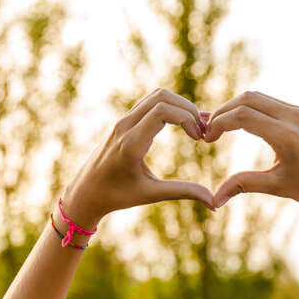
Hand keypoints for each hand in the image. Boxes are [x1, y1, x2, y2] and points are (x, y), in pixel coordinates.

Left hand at [59, 88, 215, 226]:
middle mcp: (125, 126)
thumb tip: (213, 201)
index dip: (187, 118)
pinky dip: (168, 108)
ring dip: (179, 106)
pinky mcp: (123, 122)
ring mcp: (122, 121)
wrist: (85, 193)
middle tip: (202, 130)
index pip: (163, 111)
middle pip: (162, 97)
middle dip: (187, 109)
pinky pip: (149, 104)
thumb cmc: (116, 196)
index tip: (199, 137)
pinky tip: (182, 125)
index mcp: (131, 143)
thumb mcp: (150, 195)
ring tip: (195, 127)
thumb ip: (182, 192)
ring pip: (156, 96)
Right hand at [203, 91, 298, 214]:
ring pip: (259, 97)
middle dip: (223, 112)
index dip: (218, 124)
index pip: (242, 115)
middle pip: (247, 99)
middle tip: (208, 132)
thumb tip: (215, 200)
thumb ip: (244, 185)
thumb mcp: (278, 187)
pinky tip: (242, 125)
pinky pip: (270, 103)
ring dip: (236, 108)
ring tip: (220, 128)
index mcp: (285, 134)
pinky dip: (251, 109)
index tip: (206, 139)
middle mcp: (292, 116)